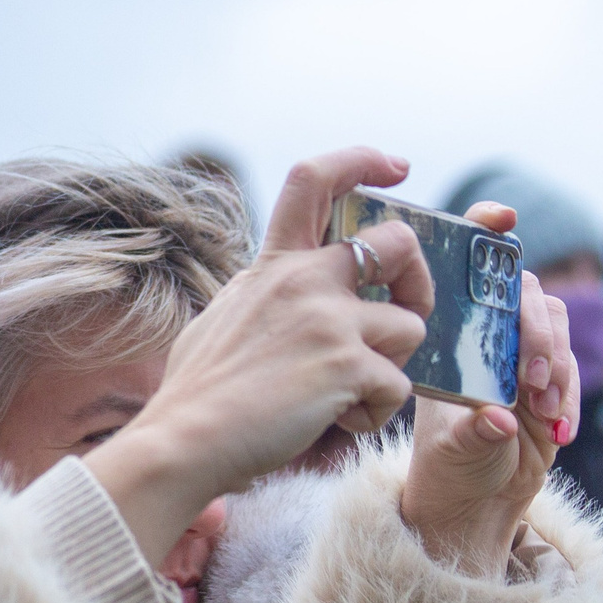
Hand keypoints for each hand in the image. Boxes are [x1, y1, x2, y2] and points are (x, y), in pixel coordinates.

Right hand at [86, 148, 430, 563]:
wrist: (184, 442)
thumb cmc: (196, 395)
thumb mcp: (224, 317)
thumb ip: (261, 295)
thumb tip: (268, 289)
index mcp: (274, 265)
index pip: (315, 179)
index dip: (363, 160)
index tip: (398, 167)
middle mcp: (305, 280)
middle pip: (399, 242)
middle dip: (417, 282)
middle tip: (403, 317)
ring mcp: (329, 320)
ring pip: (410, 327)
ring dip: (391, 367)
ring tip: (346, 398)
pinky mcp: (348, 366)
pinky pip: (398, 387)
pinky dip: (373, 415)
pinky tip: (335, 424)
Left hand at [401, 261, 578, 575]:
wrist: (474, 505)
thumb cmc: (445, 467)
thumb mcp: (448, 452)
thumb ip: (473, 434)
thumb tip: (497, 419)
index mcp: (453, 332)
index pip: (471, 268)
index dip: (487, 231)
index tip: (504, 216)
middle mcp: (490, 334)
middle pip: (528, 296)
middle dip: (537, 333)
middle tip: (530, 380)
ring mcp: (525, 355)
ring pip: (557, 328)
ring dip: (558, 367)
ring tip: (540, 411)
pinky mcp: (553, 384)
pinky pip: (573, 373)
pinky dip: (568, 399)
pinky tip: (557, 430)